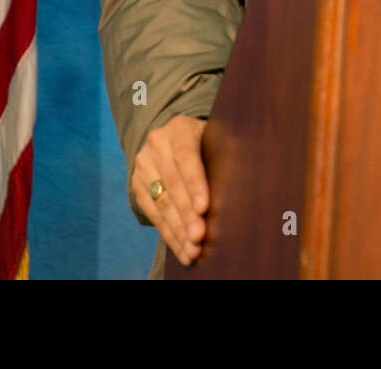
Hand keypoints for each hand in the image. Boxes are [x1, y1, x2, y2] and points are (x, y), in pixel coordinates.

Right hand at [131, 115, 208, 266]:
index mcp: (179, 130)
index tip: (204, 208)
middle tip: (199, 237)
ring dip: (177, 230)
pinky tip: (182, 249)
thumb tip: (243, 182)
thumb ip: (223, 153)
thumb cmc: (204, 141)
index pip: (185, 157)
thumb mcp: (213, 137)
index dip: (195, 184)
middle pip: (172, 184)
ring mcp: (144, 167)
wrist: (169, 137)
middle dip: (186, 214)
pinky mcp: (138, 186)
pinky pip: (153, 214)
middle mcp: (156, 146)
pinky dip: (169, 234)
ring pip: (161, 202)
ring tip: (192, 249)